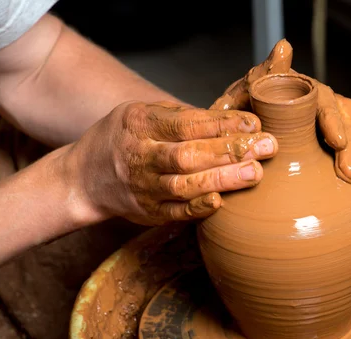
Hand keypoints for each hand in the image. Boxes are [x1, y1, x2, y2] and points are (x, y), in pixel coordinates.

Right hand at [66, 101, 277, 225]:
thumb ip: (180, 117)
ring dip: (222, 179)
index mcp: (140, 123)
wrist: (83, 178)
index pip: (187, 123)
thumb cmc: (122, 138)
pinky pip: (175, 212)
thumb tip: (231, 120)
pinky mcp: (148, 212)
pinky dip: (198, 208)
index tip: (254, 123)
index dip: (222, 124)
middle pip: (189, 154)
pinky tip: (222, 202)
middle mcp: (140, 155)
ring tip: (255, 173)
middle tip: (267, 147)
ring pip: (184, 185)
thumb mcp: (141, 114)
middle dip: (231, 150)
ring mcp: (143, 187)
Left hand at [212, 39, 350, 186]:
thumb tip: (284, 46)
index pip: (326, 103)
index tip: (336, 143)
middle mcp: (325, 105)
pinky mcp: (334, 143)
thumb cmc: (242, 109)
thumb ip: (267, 72)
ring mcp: (332, 124)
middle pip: (348, 122)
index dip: (333, 121)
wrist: (240, 128)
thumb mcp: (248, 92)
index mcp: (307, 92)